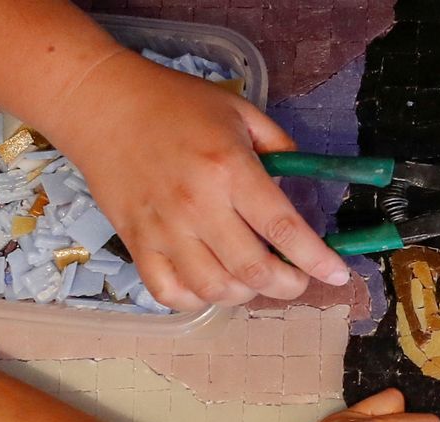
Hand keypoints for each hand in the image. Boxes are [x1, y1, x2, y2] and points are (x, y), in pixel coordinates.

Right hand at [45, 52, 349, 310]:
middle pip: (254, 270)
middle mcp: (197, 205)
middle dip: (289, 285)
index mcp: (229, 169)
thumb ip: (281, 150)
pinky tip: (212, 282)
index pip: (283, 228)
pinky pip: (170, 294)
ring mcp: (163, 229)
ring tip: (255, 278)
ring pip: (215, 290)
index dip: (317, 259)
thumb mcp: (240, 112)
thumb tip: (309, 187)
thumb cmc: (174, 104)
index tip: (338, 274)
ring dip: (246, 294)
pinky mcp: (135, 243)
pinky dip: (198, 299)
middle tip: (298, 279)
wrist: (100, 103)